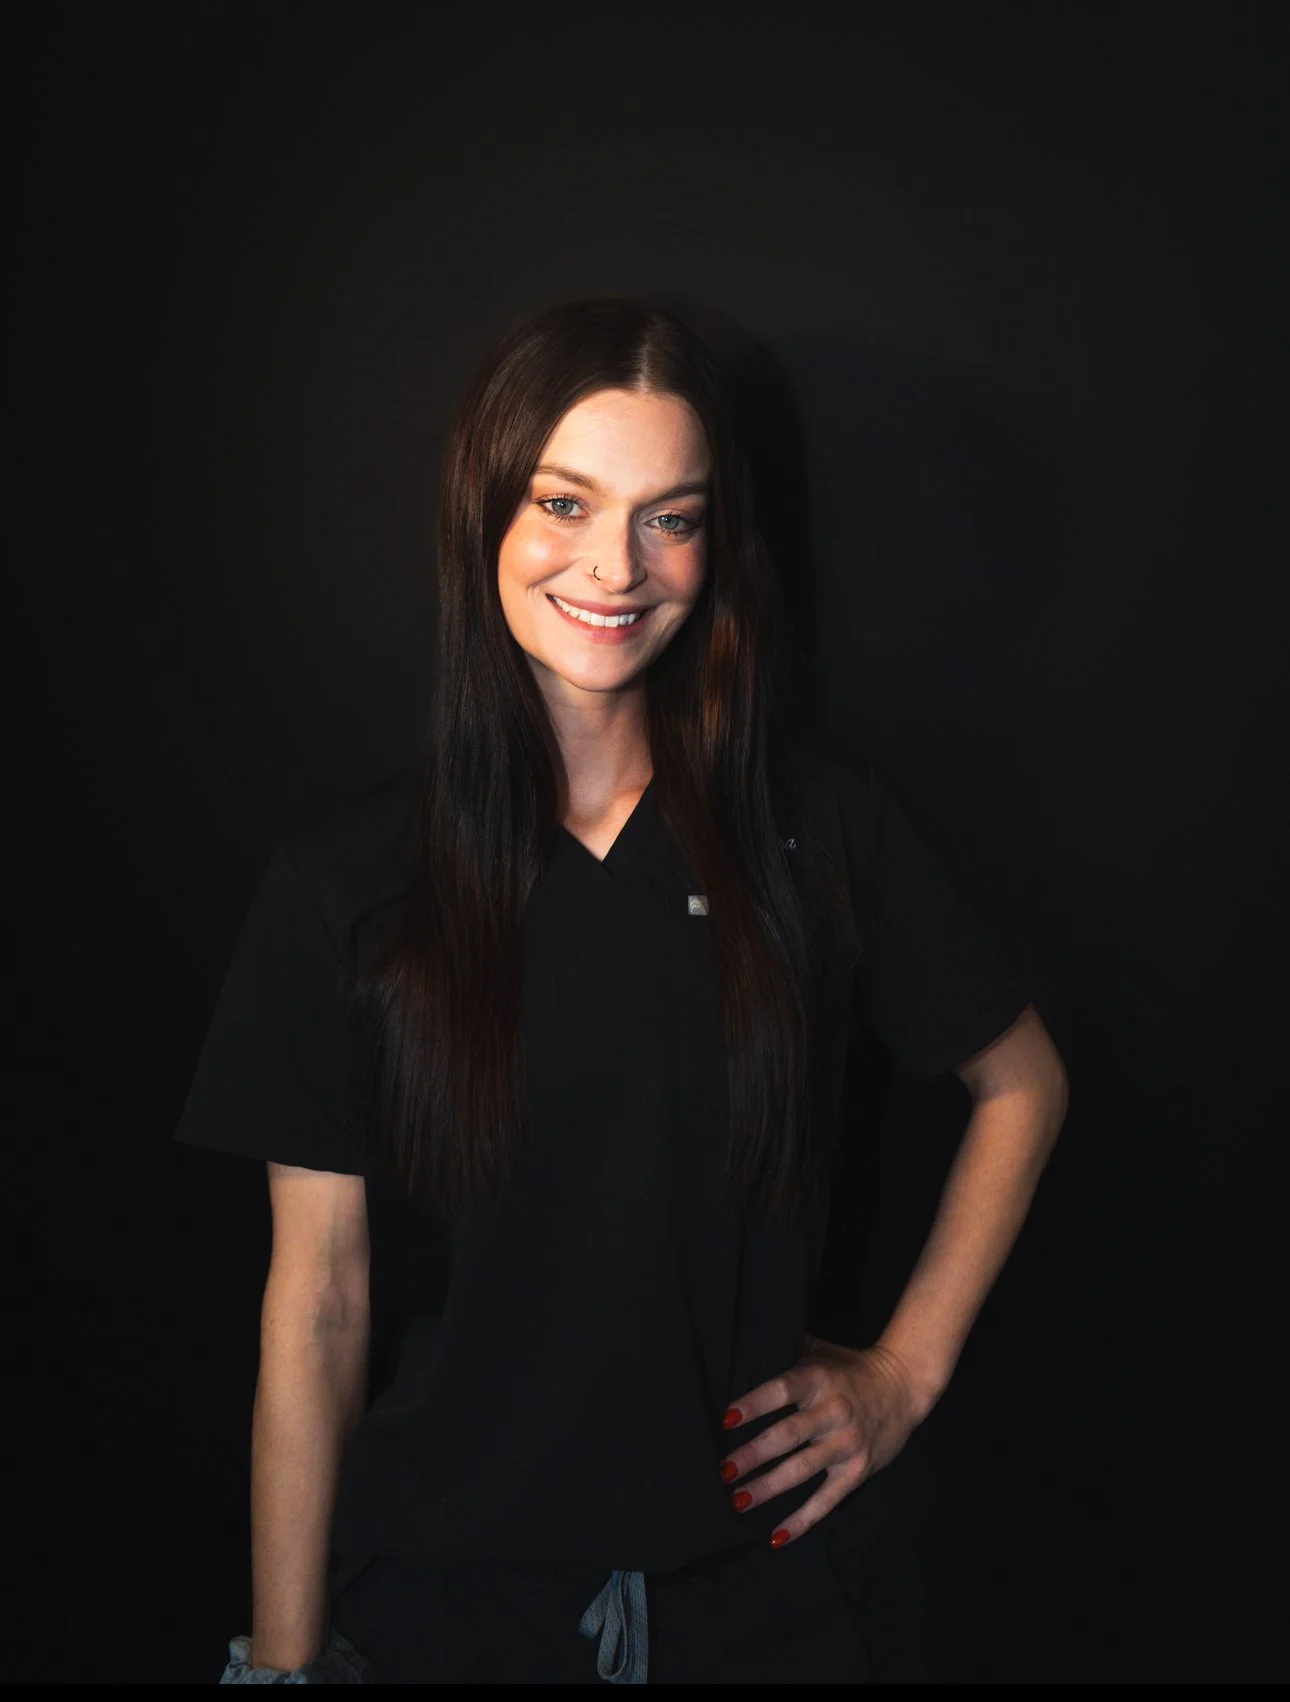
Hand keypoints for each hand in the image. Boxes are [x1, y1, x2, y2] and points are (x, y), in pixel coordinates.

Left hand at [718, 1335, 921, 1547]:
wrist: (903, 1387)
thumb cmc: (849, 1368)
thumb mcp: (820, 1351)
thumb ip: (786, 1349)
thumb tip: (744, 1343)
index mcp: (820, 1379)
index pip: (783, 1390)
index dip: (755, 1404)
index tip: (726, 1419)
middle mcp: (834, 1411)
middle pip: (789, 1435)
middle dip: (754, 1454)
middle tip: (724, 1469)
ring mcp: (848, 1444)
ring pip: (803, 1469)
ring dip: (769, 1487)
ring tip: (738, 1500)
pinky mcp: (857, 1471)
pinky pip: (827, 1500)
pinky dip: (803, 1520)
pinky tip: (777, 1536)